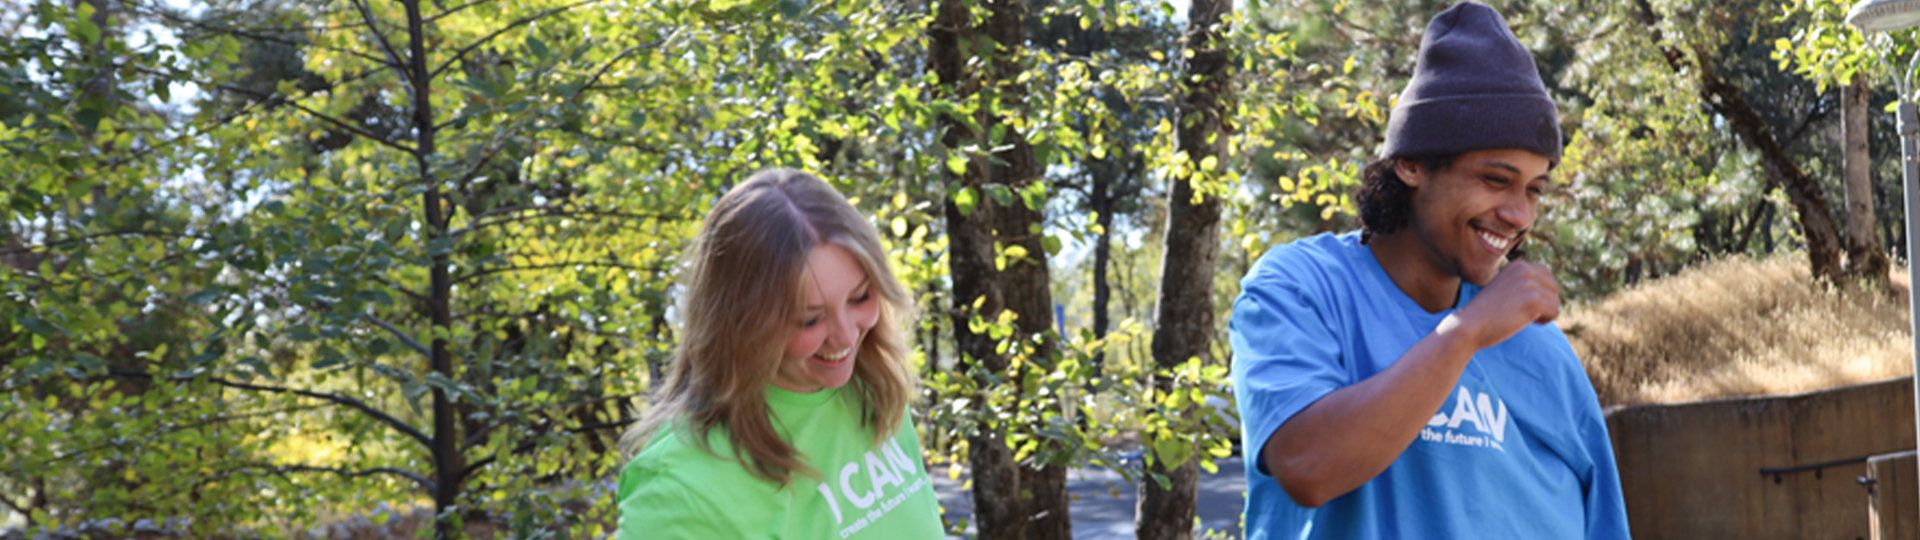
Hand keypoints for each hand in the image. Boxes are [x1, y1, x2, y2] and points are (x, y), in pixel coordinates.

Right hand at [1446, 260, 1560, 349]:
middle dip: (1543, 302)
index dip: (1537, 294)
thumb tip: (1555, 286)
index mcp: (1518, 265)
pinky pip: (1555, 312)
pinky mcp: (1533, 300)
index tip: (1517, 302)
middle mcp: (1525, 269)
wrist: (1469, 325)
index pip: (1547, 277)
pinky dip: (1544, 321)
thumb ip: (1525, 282)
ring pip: (1556, 301)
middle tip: (1520, 311)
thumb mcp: (1505, 288)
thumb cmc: (1487, 312)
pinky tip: (1525, 321)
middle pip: (1554, 288)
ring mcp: (1529, 283)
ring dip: (1543, 313)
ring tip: (1520, 316)